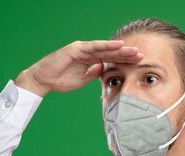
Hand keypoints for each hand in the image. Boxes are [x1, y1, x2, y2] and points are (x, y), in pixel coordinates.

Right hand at [14, 40, 142, 95]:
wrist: (43, 80)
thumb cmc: (60, 79)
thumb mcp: (82, 79)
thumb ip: (93, 74)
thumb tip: (103, 71)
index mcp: (90, 60)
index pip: (110, 60)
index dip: (124, 61)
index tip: (138, 63)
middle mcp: (87, 52)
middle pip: (110, 53)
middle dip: (126, 54)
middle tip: (141, 55)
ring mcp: (82, 49)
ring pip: (105, 48)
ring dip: (120, 49)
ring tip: (133, 50)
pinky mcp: (75, 49)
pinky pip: (93, 47)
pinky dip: (106, 46)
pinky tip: (117, 45)